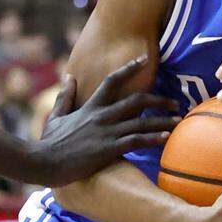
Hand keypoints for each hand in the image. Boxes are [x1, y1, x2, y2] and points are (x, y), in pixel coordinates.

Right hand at [33, 55, 181, 185]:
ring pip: (142, 122)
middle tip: (175, 103)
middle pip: (137, 101)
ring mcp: (107, 132)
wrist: (42, 162)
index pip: (112, 80)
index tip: (144, 59)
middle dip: (159, 100)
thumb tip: (68, 77)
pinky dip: (153, 138)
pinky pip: (136, 141)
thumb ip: (65, 97)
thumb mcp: (55, 116)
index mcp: (91, 106)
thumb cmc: (48, 142)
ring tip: (179, 121)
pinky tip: (167, 137)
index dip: (129, 67)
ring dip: (163, 121)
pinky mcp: (109, 149)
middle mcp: (102, 116)